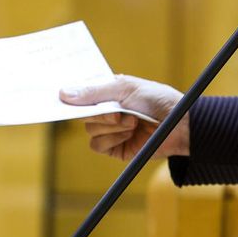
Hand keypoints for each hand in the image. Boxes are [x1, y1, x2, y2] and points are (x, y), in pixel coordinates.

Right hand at [60, 75, 188, 160]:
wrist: (180, 125)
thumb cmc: (158, 100)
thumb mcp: (127, 89)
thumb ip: (96, 91)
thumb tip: (63, 93)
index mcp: (109, 92)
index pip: (81, 93)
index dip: (68, 94)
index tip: (56, 94)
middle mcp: (107, 110)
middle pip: (82, 113)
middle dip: (100, 113)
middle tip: (118, 111)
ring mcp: (111, 130)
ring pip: (90, 130)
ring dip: (110, 126)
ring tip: (132, 122)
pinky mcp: (115, 148)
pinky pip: (98, 145)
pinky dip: (112, 139)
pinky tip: (129, 134)